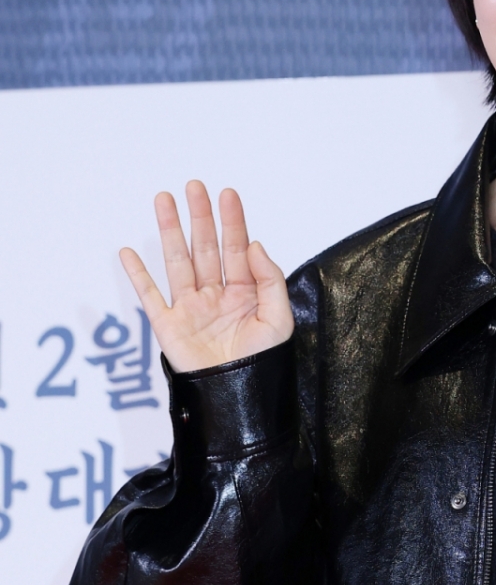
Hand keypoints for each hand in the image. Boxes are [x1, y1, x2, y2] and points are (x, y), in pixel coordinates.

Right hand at [119, 181, 292, 374]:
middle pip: (206, 248)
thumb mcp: (279, 320)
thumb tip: (254, 244)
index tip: (227, 194)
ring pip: (178, 262)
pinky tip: (128, 251)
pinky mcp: (169, 326)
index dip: (232, 221)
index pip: (237, 249)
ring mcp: (190, 309)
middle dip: (200, 217)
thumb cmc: (263, 365)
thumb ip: (269, 280)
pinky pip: (150, 296)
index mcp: (244, 294)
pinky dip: (137, 274)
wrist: (239, 398)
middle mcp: (215, 296)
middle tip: (194, 186)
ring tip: (164, 200)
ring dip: (170, 231)